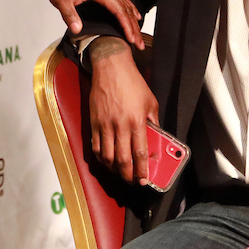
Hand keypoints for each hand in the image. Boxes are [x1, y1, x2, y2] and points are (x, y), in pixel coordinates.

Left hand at [44, 0, 143, 48]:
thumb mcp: (61, 0)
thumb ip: (69, 15)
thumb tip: (77, 30)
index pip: (118, 9)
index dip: (126, 25)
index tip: (131, 38)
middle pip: (125, 8)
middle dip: (133, 27)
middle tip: (140, 43)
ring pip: (125, 4)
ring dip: (133, 20)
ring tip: (138, 35)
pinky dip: (129, 9)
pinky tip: (134, 15)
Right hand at [88, 37, 158, 183]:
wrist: (111, 67)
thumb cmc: (132, 82)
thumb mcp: (150, 101)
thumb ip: (153, 122)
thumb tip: (154, 138)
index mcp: (137, 121)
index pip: (140, 153)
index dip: (142, 170)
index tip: (144, 180)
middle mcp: (120, 126)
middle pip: (122, 160)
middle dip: (128, 175)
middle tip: (132, 181)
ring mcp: (104, 125)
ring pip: (107, 157)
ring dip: (113, 169)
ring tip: (120, 172)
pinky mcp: (94, 122)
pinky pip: (95, 146)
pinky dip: (100, 158)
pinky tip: (106, 161)